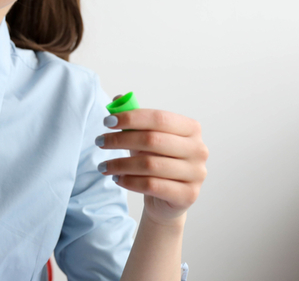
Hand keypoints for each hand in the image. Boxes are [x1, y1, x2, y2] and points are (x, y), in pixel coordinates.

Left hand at [96, 103, 207, 224]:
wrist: (167, 198)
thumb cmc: (156, 160)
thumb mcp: (144, 137)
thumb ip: (134, 118)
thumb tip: (118, 100)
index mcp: (191, 129)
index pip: (159, 118)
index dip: (131, 118)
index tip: (107, 121)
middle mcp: (199, 149)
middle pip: (153, 140)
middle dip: (120, 140)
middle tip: (99, 142)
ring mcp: (196, 173)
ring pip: (150, 165)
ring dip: (120, 164)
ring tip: (103, 166)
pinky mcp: (188, 195)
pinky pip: (152, 185)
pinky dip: (129, 181)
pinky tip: (117, 178)